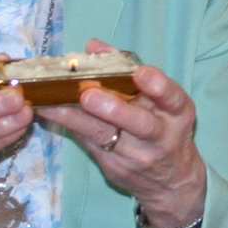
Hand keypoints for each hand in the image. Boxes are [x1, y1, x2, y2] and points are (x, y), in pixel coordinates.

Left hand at [40, 39, 207, 227]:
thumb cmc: (164, 126)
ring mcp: (138, 156)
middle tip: (89, 95)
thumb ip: (129, 71)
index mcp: (177, 113)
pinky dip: (70, 127)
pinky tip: (49, 114)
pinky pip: (90, 145)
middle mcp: (161, 136)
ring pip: (105, 137)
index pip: (173, 98)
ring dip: (78, 120)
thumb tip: (93, 46)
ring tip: (54, 105)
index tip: (140, 73)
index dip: (158, 86)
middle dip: (114, 109)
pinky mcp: (115, 169)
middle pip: (140, 124)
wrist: (172, 181)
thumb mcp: (161, 101)